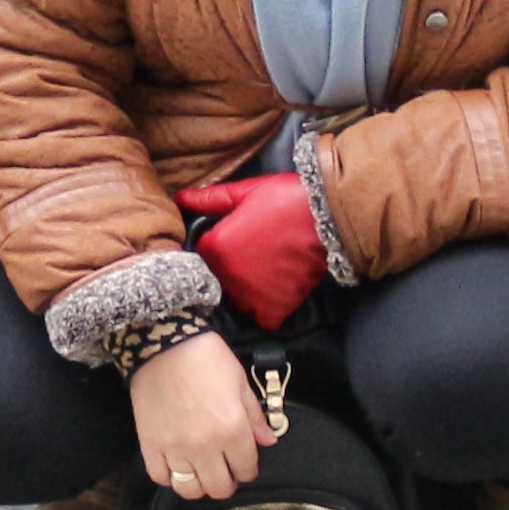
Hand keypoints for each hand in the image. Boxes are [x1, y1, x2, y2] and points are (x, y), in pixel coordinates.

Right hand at [128, 327, 269, 499]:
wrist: (162, 344)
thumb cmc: (206, 358)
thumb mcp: (239, 381)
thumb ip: (254, 415)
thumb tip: (268, 440)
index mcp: (232, 430)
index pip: (246, 469)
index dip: (248, 469)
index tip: (244, 462)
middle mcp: (204, 446)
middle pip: (219, 488)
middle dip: (226, 482)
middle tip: (224, 471)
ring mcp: (175, 448)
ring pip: (190, 489)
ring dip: (199, 485)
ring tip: (200, 472)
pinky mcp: (150, 445)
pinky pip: (160, 477)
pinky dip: (170, 477)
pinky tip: (176, 465)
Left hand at [178, 175, 326, 329]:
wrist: (327, 215)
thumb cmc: (285, 198)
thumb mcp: (245, 192)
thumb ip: (210, 199)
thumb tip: (180, 198)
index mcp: (217, 247)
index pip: (203, 254)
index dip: (218, 244)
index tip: (235, 237)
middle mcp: (230, 275)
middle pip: (220, 279)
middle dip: (232, 268)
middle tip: (256, 252)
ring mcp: (252, 294)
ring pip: (240, 300)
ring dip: (249, 290)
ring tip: (268, 269)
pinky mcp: (276, 306)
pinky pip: (264, 318)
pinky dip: (269, 309)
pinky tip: (278, 289)